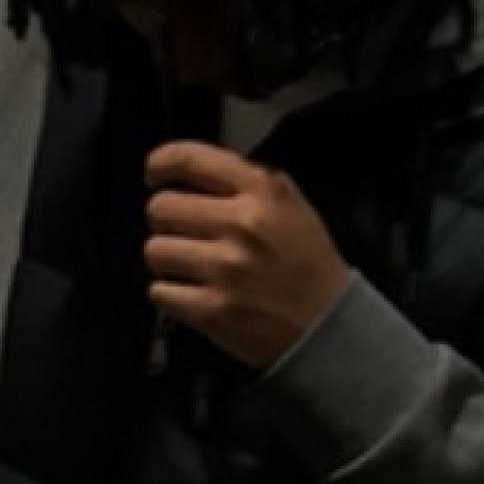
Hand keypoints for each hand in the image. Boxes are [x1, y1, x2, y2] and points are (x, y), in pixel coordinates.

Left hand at [143, 141, 351, 370]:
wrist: (328, 324)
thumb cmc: (306, 262)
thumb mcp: (290, 204)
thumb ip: (244, 181)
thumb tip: (188, 173)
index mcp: (262, 192)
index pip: (189, 159)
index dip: (160, 164)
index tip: (155, 175)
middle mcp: (241, 225)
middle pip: (160, 208)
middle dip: (165, 220)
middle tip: (183, 232)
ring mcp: (225, 270)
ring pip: (155, 250)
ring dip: (167, 259)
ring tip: (191, 266)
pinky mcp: (212, 311)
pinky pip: (159, 291)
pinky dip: (171, 294)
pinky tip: (194, 293)